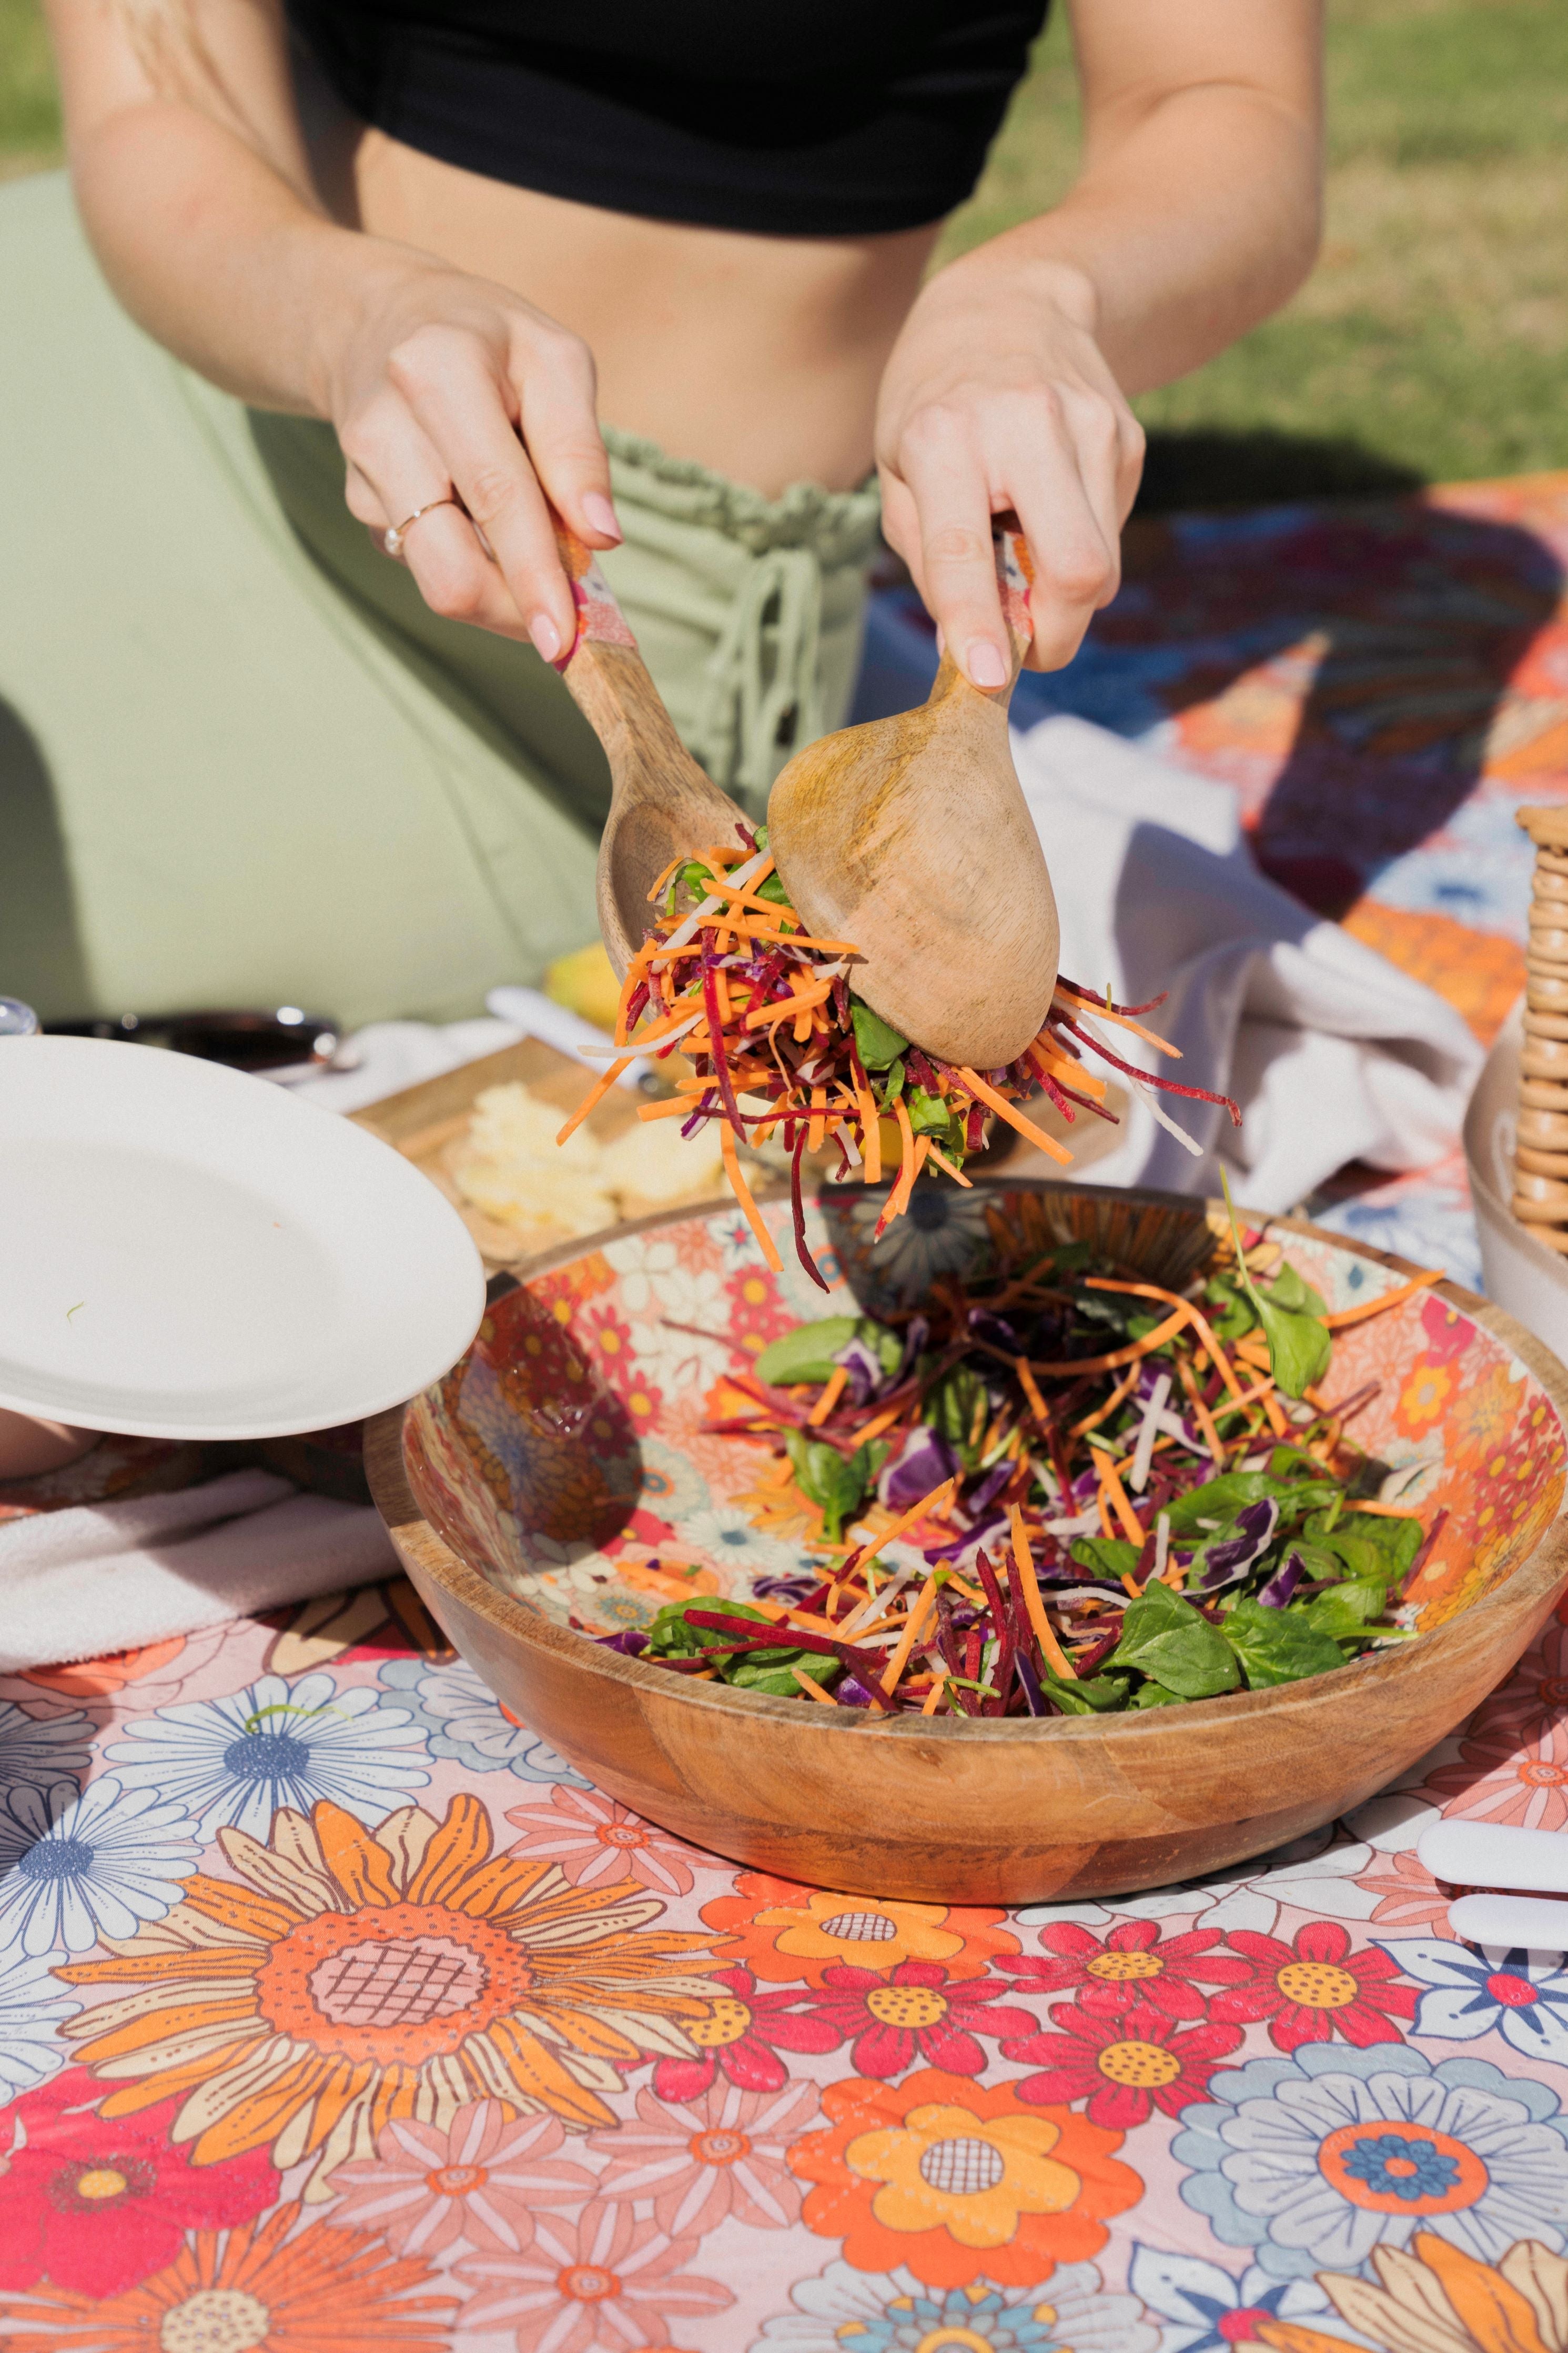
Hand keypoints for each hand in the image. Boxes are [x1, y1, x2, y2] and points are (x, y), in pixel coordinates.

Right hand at [316, 250, 620, 657]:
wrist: (374, 320)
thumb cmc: (486, 339)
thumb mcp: (552, 358)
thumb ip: (577, 446)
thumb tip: (600, 538)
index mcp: (440, 373)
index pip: (496, 497)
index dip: (535, 578)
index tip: (565, 640)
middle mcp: (386, 428)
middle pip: (450, 569)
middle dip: (514, 610)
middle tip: (566, 618)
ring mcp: (363, 475)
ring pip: (438, 581)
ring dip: (499, 589)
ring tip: (529, 542)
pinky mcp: (359, 506)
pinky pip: (428, 562)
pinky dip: (471, 556)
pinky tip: (475, 508)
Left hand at [874, 247, 1144, 684]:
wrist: (1012, 302)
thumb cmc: (935, 403)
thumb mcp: (900, 473)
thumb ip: (930, 564)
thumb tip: (972, 653)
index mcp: (944, 438)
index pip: (965, 550)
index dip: (980, 622)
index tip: (991, 676)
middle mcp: (1024, 427)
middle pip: (1076, 570)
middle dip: (1056, 633)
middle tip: (1025, 645)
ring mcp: (1090, 428)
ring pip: (1102, 565)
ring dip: (1064, 594)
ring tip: (1024, 551)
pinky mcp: (1127, 437)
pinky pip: (1110, 532)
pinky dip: (1078, 545)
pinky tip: (1048, 506)